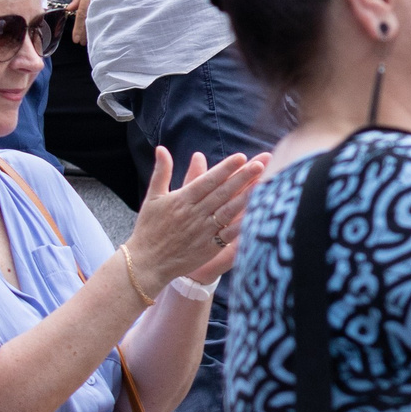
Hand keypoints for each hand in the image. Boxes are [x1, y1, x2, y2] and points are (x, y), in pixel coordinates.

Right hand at [124, 147, 267, 287]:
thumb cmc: (149, 228)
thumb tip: (161, 148)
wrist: (146, 262)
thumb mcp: (153, 197)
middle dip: (243, 177)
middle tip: (261, 163)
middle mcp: (194, 214)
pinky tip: (258, 214)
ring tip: (265, 182)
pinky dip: (243, 224)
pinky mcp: (209, 247)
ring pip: (229, 211)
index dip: (225, 169)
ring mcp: (203, 231)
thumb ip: (162, 172)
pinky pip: (229, 234)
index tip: (241, 157)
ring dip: (247, 196)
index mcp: (181, 200)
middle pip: (223, 193)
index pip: (207, 181)